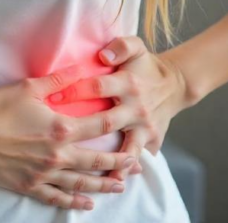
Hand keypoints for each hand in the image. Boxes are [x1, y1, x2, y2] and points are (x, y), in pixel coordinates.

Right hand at [0, 64, 137, 211]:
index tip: (132, 128)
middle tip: (138, 165)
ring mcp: (45, 173)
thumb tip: (79, 69)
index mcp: (61, 128)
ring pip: (81, 182)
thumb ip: (58, 80)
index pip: (99, 129)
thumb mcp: (29, 88)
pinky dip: (74, 201)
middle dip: (120, 163)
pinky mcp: (30, 185)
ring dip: (103, 185)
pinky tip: (87, 204)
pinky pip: (57, 197)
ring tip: (121, 186)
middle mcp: (58, 154)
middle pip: (97, 161)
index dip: (118, 127)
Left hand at [45, 36, 190, 181]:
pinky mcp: (151, 140)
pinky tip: (113, 182)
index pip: (97, 86)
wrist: (174, 86)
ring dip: (111, 163)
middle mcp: (136, 107)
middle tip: (59, 139)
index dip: (75, 90)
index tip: (54, 97)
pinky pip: (137, 156)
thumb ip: (121, 46)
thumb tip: (103, 55)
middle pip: (106, 121)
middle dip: (83, 129)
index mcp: (128, 83)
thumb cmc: (145, 66)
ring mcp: (144, 127)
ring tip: (93, 176)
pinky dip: (126, 170)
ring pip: (126, 148)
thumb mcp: (137, 47)